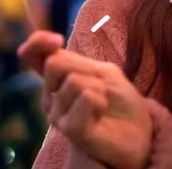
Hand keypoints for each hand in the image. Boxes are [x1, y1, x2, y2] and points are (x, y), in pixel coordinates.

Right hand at [18, 31, 152, 168]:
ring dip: (99, 87)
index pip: (32, 54)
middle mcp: (51, 96)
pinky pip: (85, 97)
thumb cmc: (120, 100)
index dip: (38, 43)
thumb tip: (54, 47)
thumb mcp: (102, 72)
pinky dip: (101, 100)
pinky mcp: (69, 128)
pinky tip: (101, 114)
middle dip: (85, 68)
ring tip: (103, 103)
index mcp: (57, 79)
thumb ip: (75, 61)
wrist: (138, 131)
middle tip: (99, 86)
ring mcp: (57, 114)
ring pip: (74, 80)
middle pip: (54, 63)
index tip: (57, 41)